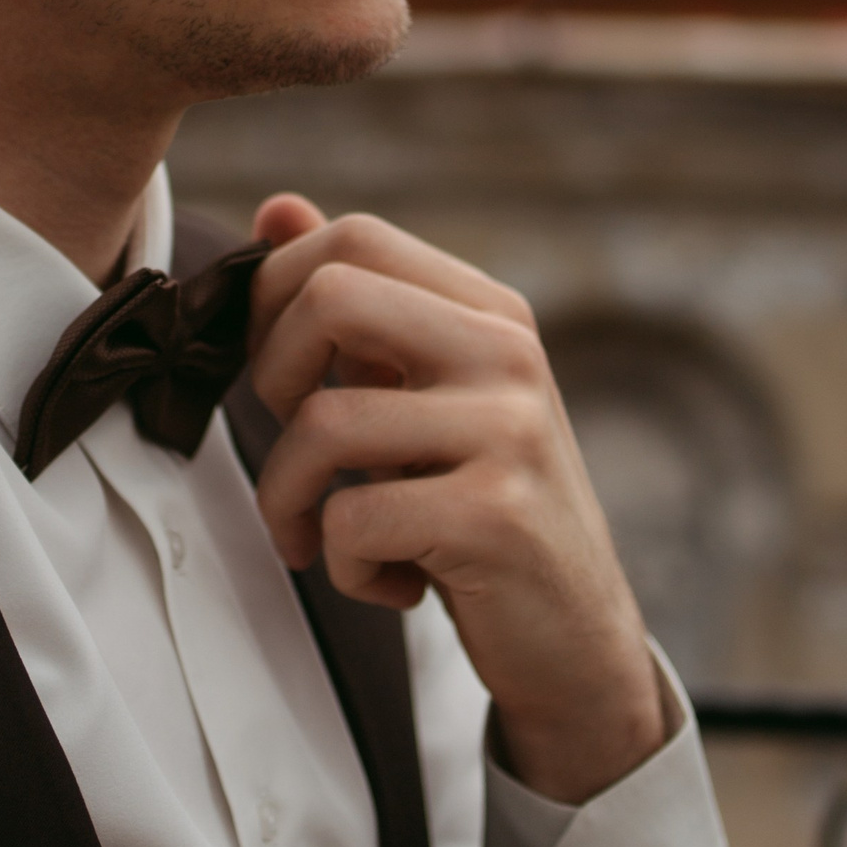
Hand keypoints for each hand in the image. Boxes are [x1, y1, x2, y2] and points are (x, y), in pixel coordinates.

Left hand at [246, 194, 666, 805]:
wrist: (575, 638)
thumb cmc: (477, 513)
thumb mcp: (421, 400)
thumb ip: (357, 310)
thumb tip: (276, 208)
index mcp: (488, 312)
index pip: (353, 238)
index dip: (274, 296)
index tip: (274, 374)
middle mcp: (507, 353)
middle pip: (329, 296)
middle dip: (271, 378)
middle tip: (296, 448)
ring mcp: (508, 429)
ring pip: (322, 422)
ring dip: (287, 500)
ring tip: (320, 537)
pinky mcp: (496, 514)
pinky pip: (352, 519)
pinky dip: (343, 566)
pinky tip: (393, 581)